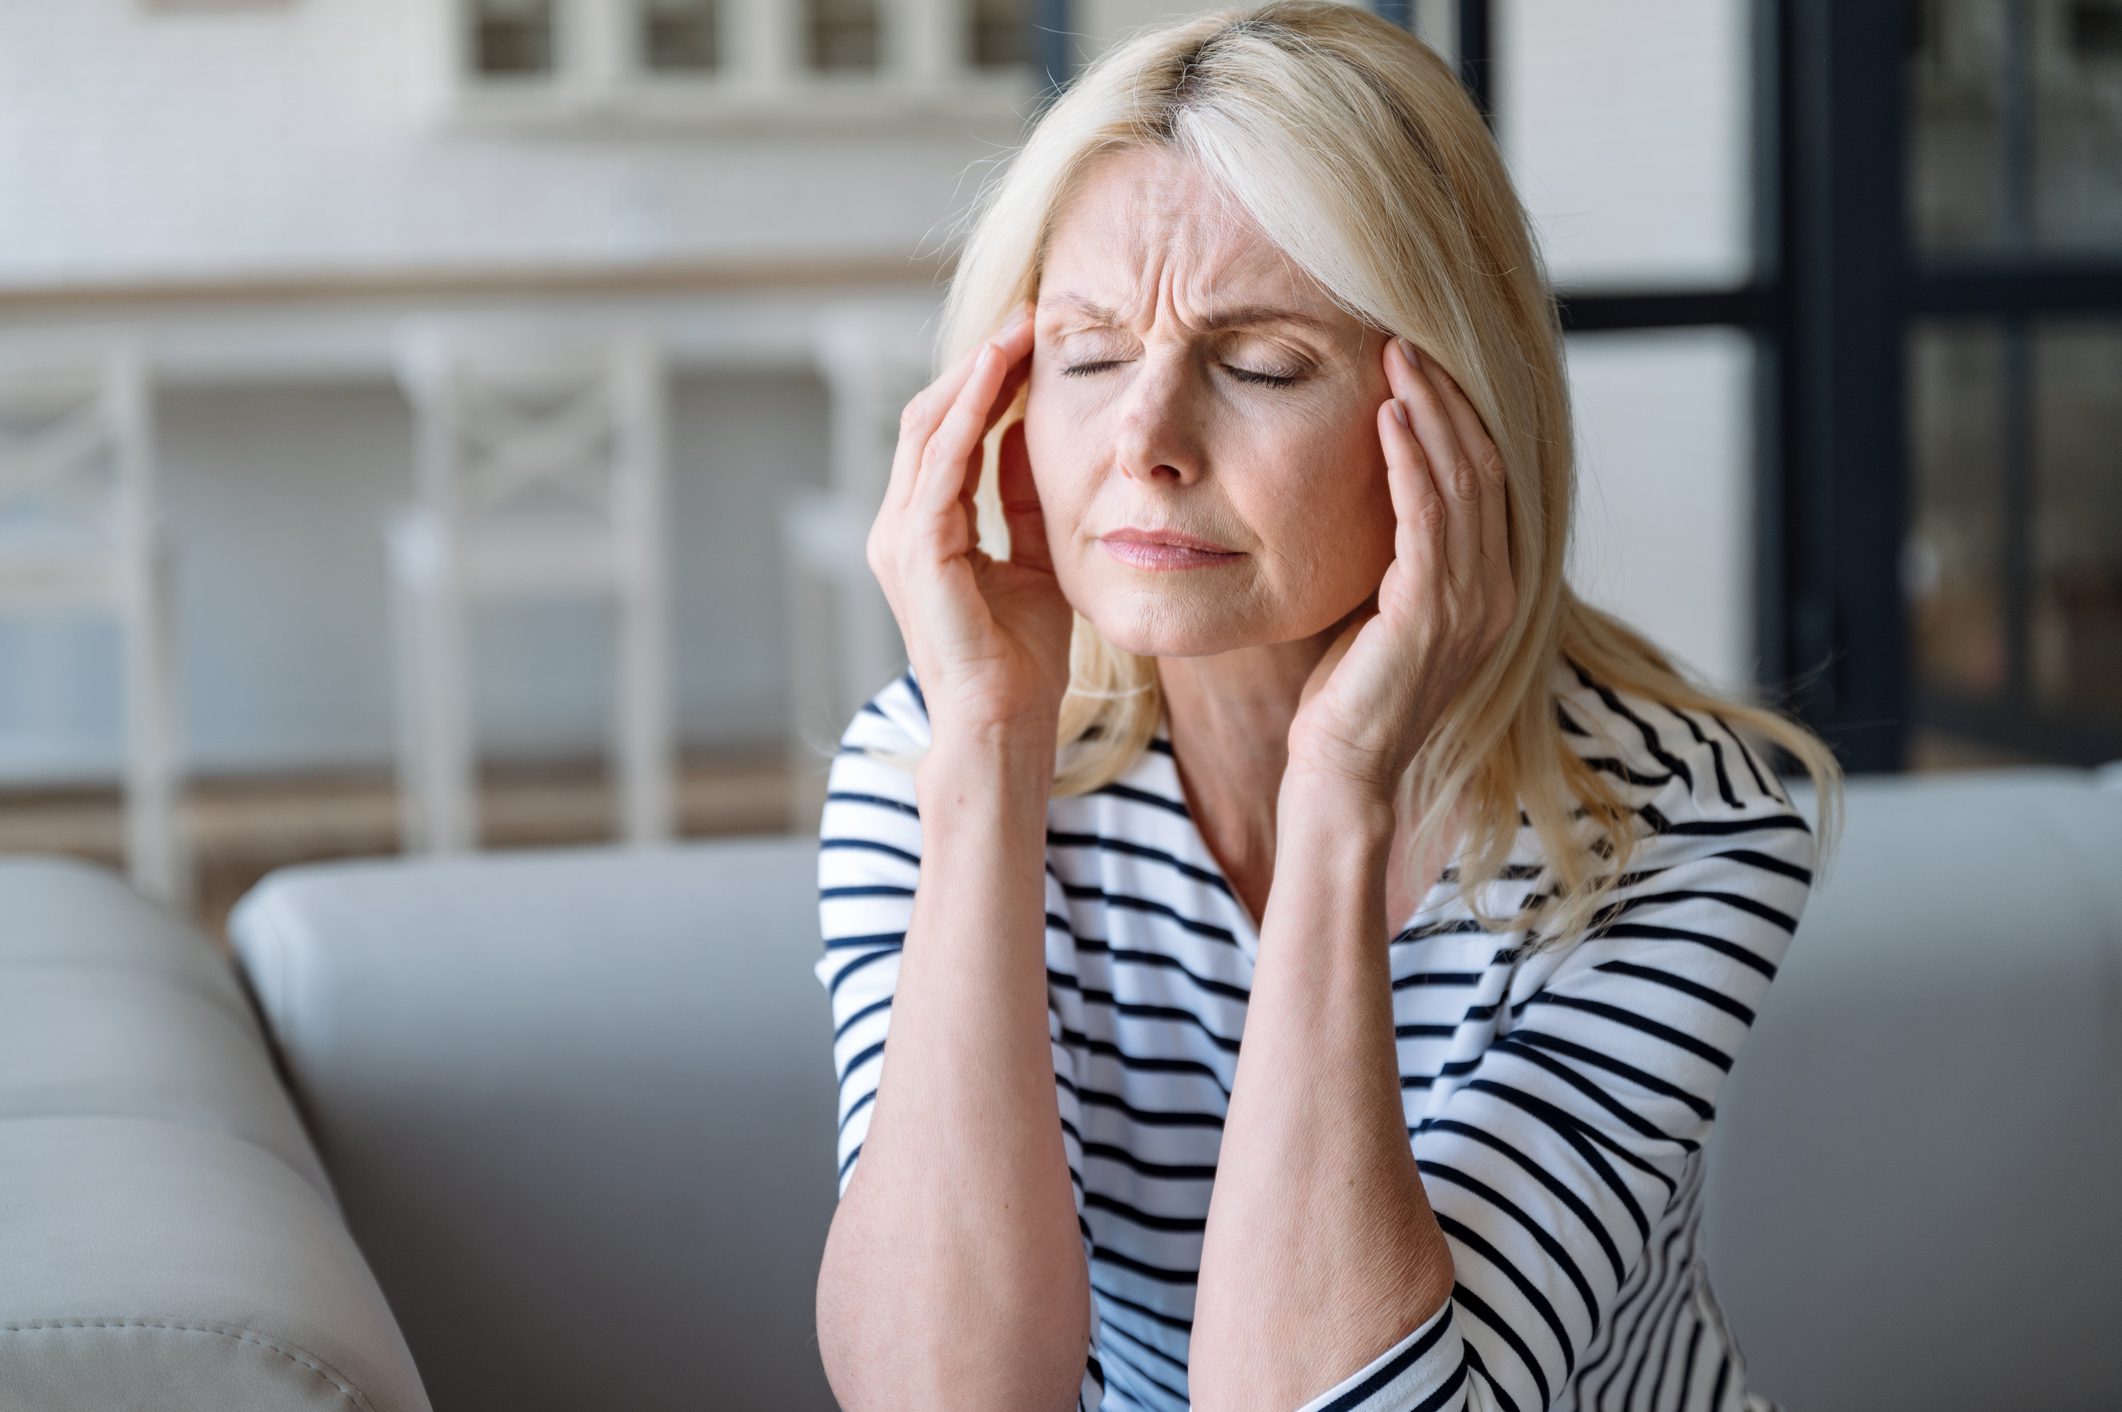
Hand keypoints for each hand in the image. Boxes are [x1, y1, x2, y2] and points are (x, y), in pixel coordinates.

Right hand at [865, 298, 1072, 746]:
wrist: (1004, 726)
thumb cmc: (1021, 659)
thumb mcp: (1036, 556)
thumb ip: (1026, 498)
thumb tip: (1035, 432)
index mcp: (925, 527)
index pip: (948, 431)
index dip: (986, 379)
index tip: (1033, 335)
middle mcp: (900, 526)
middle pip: (930, 416)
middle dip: (980, 360)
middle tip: (1029, 312)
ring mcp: (901, 538)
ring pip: (928, 428)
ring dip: (976, 372)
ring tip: (1020, 327)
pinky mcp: (917, 553)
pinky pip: (941, 465)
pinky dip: (969, 413)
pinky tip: (1001, 374)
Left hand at [1286, 334, 1515, 802]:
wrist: (1343, 771)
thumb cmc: (1348, 692)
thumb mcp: (1383, 606)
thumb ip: (1399, 553)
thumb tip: (1381, 486)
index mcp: (1494, 587)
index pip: (1489, 479)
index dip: (1459, 416)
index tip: (1420, 362)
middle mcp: (1497, 591)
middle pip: (1484, 467)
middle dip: (1447, 397)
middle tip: (1407, 337)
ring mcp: (1472, 604)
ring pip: (1463, 482)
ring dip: (1429, 412)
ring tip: (1396, 357)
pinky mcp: (1433, 614)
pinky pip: (1428, 519)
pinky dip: (1410, 461)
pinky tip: (1388, 417)